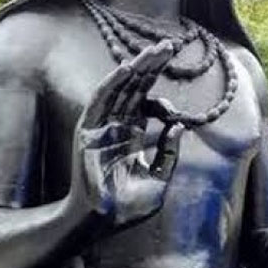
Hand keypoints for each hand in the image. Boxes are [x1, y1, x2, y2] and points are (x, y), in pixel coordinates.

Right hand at [72, 42, 184, 226]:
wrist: (102, 222)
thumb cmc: (127, 208)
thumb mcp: (159, 180)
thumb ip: (169, 154)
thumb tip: (178, 125)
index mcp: (132, 136)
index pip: (146, 101)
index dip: (160, 87)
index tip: (176, 83)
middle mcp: (117, 127)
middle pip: (135, 89)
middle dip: (152, 67)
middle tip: (169, 45)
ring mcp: (102, 127)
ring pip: (120, 89)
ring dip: (137, 68)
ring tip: (155, 50)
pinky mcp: (88, 131)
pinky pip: (100, 102)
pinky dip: (112, 85)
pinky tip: (128, 69)